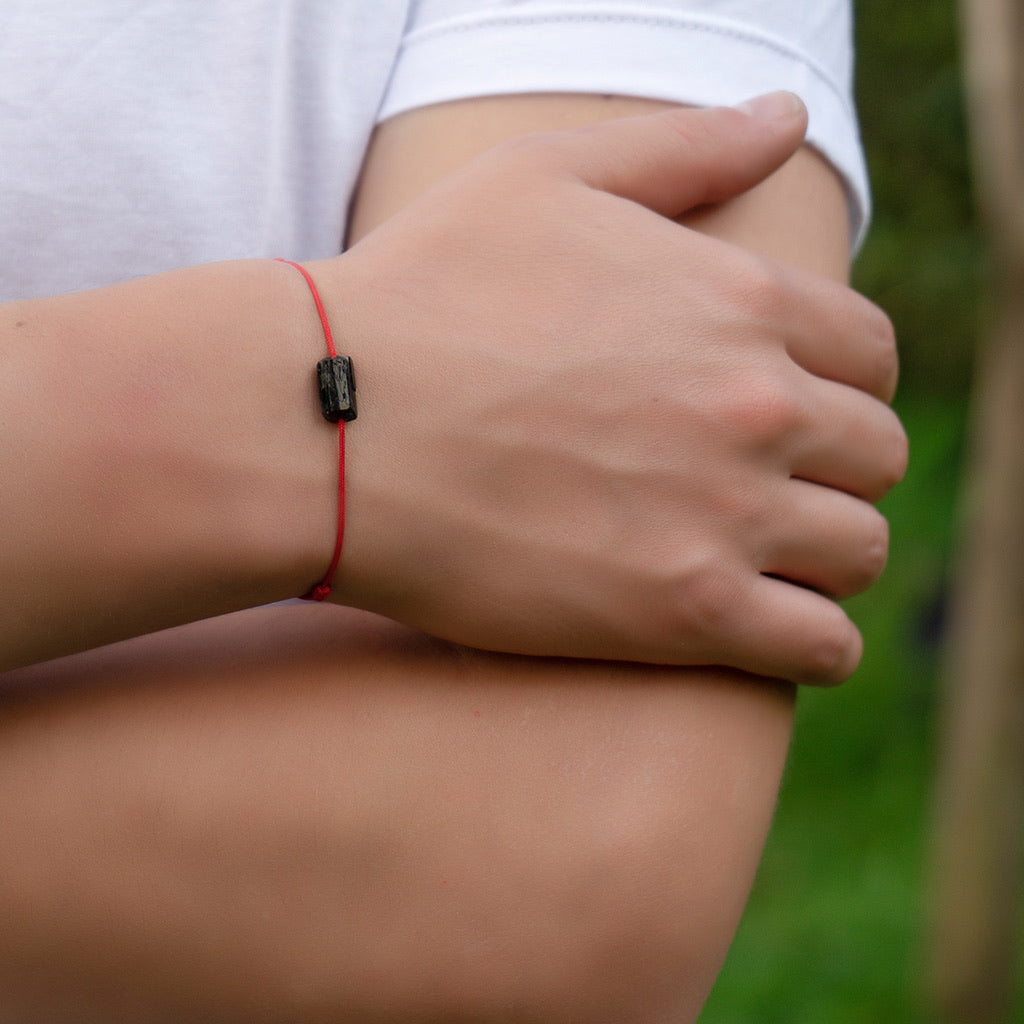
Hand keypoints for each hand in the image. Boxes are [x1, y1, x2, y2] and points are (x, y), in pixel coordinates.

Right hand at [318, 95, 906, 683]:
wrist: (333, 422)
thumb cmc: (423, 293)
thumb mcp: (547, 177)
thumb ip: (683, 147)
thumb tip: (785, 116)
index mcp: (741, 302)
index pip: (869, 355)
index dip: (839, 384)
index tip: (787, 408)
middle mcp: (756, 406)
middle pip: (875, 454)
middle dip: (834, 468)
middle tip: (765, 485)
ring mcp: (726, 513)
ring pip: (859, 550)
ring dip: (825, 554)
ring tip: (762, 557)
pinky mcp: (684, 613)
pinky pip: (821, 645)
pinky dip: (814, 641)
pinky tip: (766, 625)